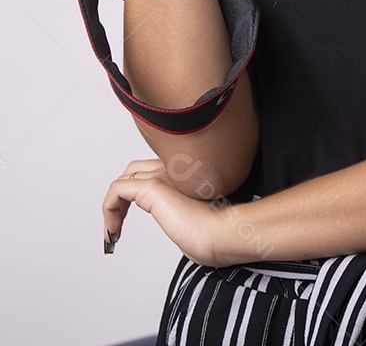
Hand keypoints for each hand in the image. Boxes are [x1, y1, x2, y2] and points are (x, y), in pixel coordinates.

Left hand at [102, 158, 253, 266]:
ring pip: (124, 179)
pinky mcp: (152, 186)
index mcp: (184, 174)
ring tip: (111, 232)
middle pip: (135, 171)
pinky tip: (113, 230)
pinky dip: (108, 209)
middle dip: (122, 196)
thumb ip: (185, 215)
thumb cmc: (215, 232)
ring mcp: (161, 174)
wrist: (222, 232)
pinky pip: (117, 190)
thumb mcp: (195, 220)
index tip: (130, 220)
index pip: (152, 171)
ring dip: (113, 207)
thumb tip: (181, 228)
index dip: (137, 193)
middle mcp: (172, 168)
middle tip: (117, 224)